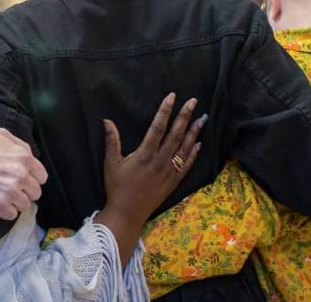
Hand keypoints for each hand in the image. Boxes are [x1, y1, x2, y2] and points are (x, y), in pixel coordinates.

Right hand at [0, 128, 48, 219]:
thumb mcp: (2, 134)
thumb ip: (21, 145)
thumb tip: (31, 157)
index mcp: (24, 157)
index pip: (42, 177)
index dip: (33, 178)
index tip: (24, 179)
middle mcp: (20, 175)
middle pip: (35, 193)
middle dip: (25, 191)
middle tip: (12, 187)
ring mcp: (10, 191)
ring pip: (24, 205)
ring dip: (15, 202)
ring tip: (3, 194)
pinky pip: (11, 215)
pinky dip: (5, 211)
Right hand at [95, 93, 203, 262]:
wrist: (127, 213)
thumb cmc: (117, 187)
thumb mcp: (111, 163)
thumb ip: (112, 141)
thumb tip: (107, 120)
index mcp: (145, 154)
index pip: (158, 127)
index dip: (165, 110)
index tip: (172, 97)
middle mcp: (160, 161)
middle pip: (176, 134)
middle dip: (185, 116)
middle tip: (193, 101)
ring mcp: (169, 172)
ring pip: (185, 148)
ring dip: (194, 132)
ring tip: (203, 118)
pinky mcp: (174, 182)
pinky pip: (187, 165)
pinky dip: (194, 153)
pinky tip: (199, 143)